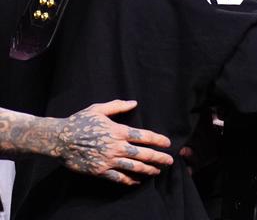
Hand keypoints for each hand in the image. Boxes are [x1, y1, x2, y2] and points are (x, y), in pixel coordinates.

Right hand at [53, 100, 172, 184]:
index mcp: (118, 131)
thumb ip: (118, 106)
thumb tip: (134, 102)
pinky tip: (137, 181)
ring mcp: (108, 160)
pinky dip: (129, 181)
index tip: (167, 143)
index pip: (144, 136)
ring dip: (148, 170)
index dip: (158, 140)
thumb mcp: (98, 109)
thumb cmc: (79, 122)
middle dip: (158, 158)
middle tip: (169, 161)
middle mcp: (116, 146)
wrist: (59, 139)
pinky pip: (118, 178)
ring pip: (133, 168)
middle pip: (143, 154)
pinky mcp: (99, 171)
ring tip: (158, 171)